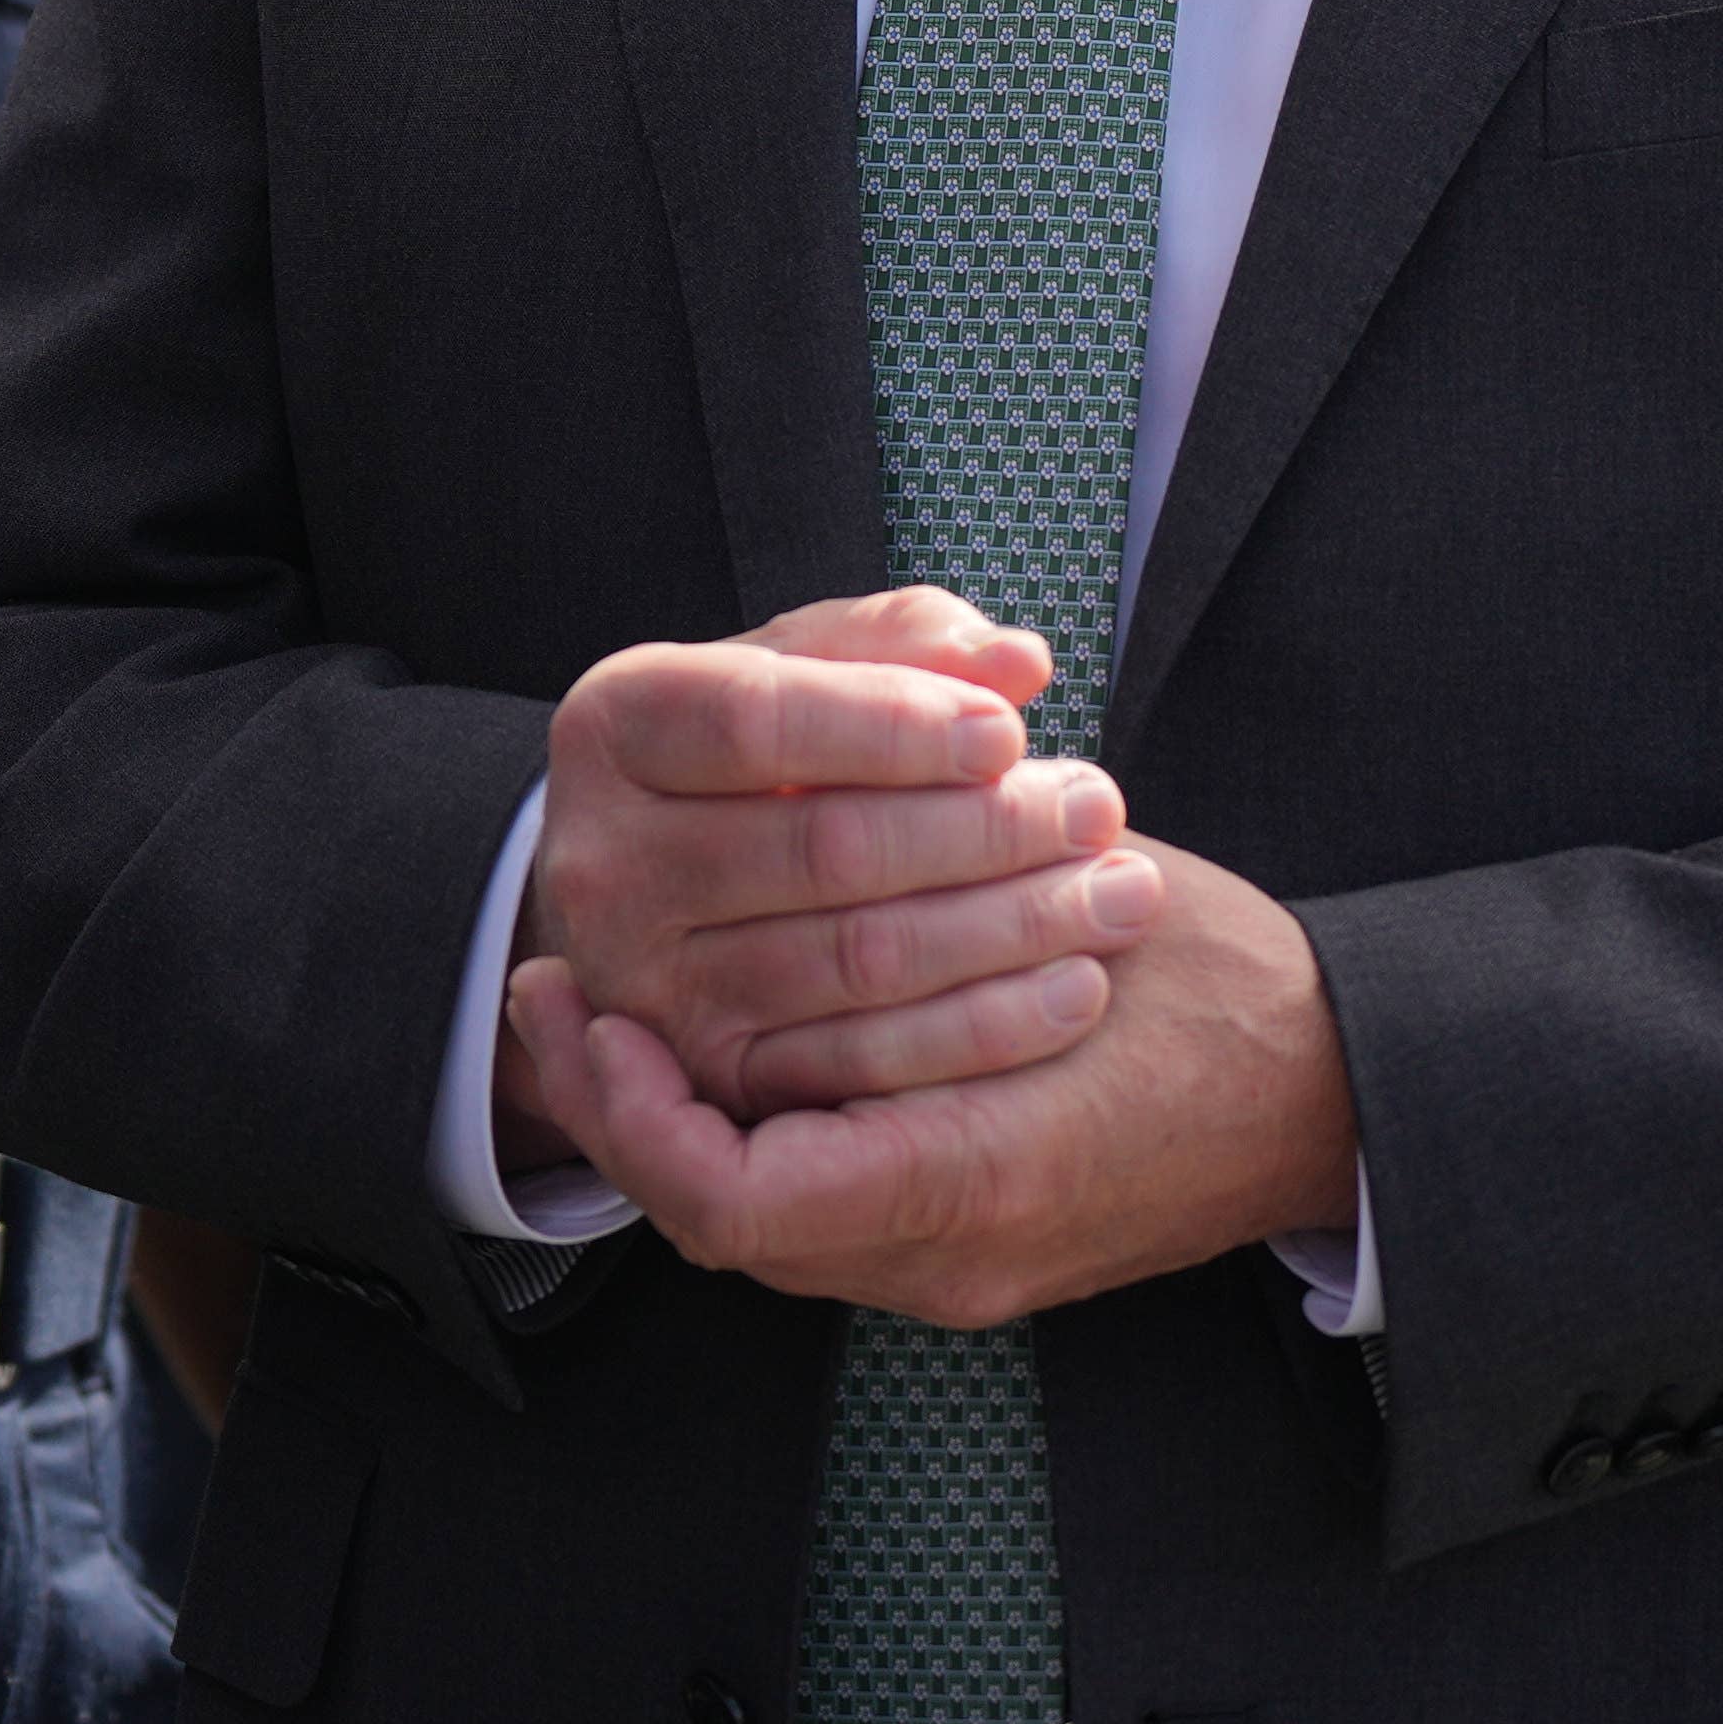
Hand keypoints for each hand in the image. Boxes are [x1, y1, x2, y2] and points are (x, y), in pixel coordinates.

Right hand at [499, 593, 1152, 1163]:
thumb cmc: (758, 752)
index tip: (1012, 730)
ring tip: (1120, 894)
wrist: (660, 888)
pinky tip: (1073, 990)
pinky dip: (981, 1032)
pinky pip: (863, 1067)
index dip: (895, 726)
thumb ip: (900, 642)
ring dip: (1009, 929)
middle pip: (822, 847)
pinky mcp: (707, 1082)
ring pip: (855, 960)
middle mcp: (603, 861)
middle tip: (1100, 809)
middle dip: (985, 830)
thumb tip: (1017, 663)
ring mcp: (644, 985)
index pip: (760, 721)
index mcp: (616, 725)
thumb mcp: (802, 666)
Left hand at [510, 833, 1357, 1328]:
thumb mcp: (1081, 907)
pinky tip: (740, 1046)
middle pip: (722, 1225)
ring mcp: (967, 1276)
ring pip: (762, 1227)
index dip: (636, 1115)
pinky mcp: (977, 1257)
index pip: (736, 1204)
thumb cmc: (1229, 984)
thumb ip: (932, 911)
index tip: (588, 1010)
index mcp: (980, 1180)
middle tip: (556, 1001)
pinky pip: (825, 1217)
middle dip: (624, 1116)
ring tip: (617, 1011)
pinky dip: (764, 1136)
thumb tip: (774, 849)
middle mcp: (957, 1258)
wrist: (1344, 1100)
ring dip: (683, 1125)